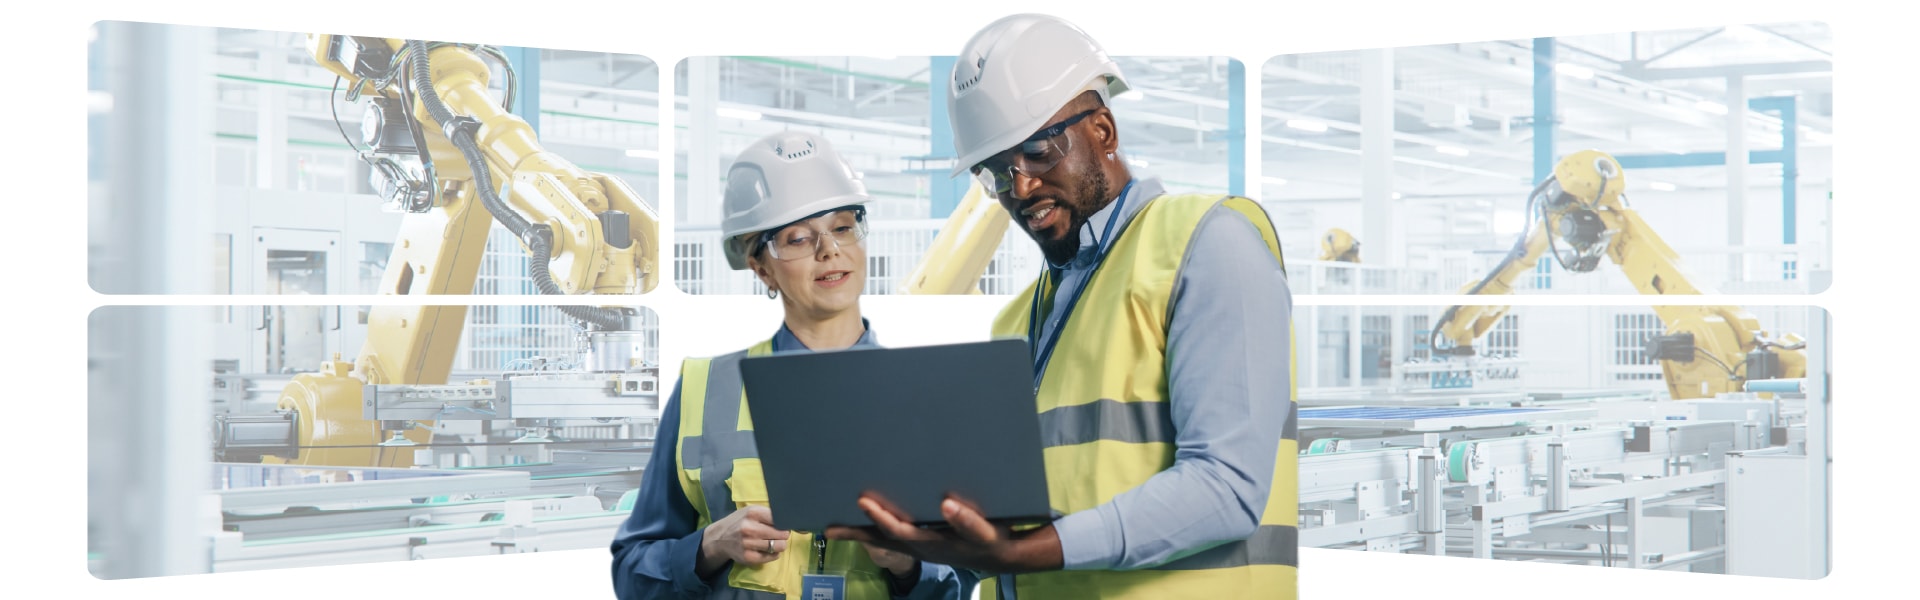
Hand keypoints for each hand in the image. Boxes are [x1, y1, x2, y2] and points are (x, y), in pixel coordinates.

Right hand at [698, 505, 788, 577]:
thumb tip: (790, 520)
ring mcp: (748, 544)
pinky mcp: (748, 557)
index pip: (780, 519)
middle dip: (784, 535)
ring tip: (773, 542)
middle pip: (782, 534)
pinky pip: (772, 557)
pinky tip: (767, 549)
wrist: (719, 538)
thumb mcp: (751, 511)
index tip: (783, 525)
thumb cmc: (740, 522)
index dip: (784, 523)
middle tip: (778, 535)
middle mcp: (750, 528)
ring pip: (779, 546)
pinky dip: (774, 554)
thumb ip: (769, 514)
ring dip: (779, 544)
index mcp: (753, 513)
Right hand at [825, 494, 1061, 574]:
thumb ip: (923, 502)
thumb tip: (899, 470)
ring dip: (906, 523)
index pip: (881, 536)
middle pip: (896, 536)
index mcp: (922, 539)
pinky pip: (973, 530)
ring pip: (927, 538)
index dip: (853, 533)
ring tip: (876, 506)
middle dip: (875, 522)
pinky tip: (948, 505)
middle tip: (857, 502)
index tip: (826, 525)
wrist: (1020, 551)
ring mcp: (958, 545)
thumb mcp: (946, 520)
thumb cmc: (977, 528)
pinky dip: (961, 519)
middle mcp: (934, 546)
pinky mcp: (986, 540)